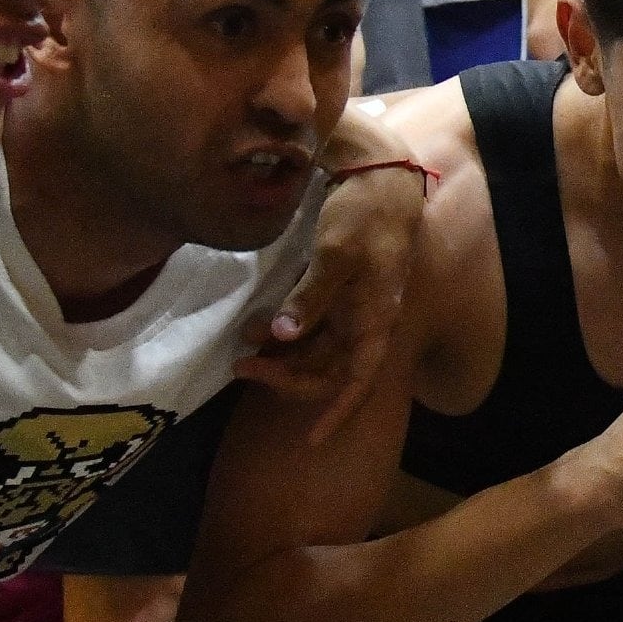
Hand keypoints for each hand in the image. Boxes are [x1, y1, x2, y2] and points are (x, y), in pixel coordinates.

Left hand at [229, 162, 422, 444]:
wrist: (381, 178)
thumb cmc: (364, 217)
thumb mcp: (336, 255)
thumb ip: (310, 297)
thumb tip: (283, 337)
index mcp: (375, 321)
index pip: (357, 381)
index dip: (336, 414)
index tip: (312, 443)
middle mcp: (365, 323)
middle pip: (327, 370)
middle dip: (285, 376)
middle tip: (241, 367)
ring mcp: (352, 309)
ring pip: (315, 350)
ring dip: (280, 354)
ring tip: (242, 344)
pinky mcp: (339, 293)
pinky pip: (312, 327)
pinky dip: (286, 332)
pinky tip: (260, 326)